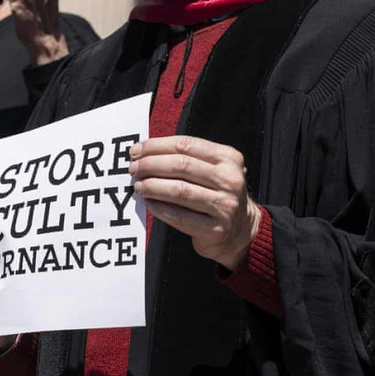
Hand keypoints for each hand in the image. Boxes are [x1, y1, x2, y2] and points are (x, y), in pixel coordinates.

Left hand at [129, 135, 260, 269]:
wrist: (240, 230)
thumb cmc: (217, 194)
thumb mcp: (213, 169)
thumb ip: (187, 158)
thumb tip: (144, 152)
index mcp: (229, 158)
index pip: (186, 145)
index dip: (156, 146)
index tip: (136, 150)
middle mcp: (230, 179)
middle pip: (181, 165)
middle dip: (151, 165)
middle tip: (133, 169)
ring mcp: (225, 205)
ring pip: (179, 190)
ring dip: (152, 186)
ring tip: (138, 186)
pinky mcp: (215, 229)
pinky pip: (180, 216)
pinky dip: (160, 208)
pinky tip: (149, 203)